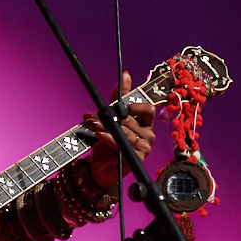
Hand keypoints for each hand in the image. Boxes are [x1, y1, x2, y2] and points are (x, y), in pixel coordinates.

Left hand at [83, 72, 155, 191]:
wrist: (98, 166)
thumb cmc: (106, 141)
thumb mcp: (110, 116)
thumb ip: (118, 98)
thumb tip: (126, 75)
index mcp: (145, 123)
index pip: (148, 109)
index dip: (135, 106)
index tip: (120, 105)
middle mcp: (147, 134)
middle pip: (131, 121)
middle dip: (109, 117)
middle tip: (93, 116)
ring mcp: (144, 147)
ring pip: (126, 133)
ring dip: (106, 128)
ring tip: (92, 125)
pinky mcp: (137, 159)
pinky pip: (124, 145)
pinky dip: (110, 139)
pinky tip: (100, 136)